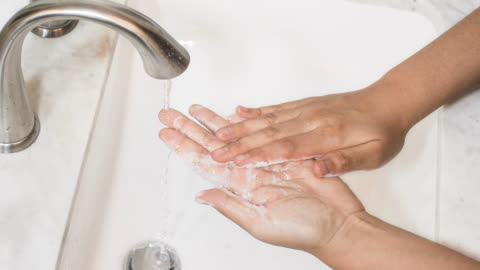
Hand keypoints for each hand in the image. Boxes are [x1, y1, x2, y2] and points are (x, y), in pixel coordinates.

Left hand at [158, 105, 363, 252]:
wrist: (337, 223)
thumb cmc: (303, 230)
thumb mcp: (261, 223)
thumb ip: (231, 207)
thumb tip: (202, 196)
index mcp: (239, 188)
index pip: (204, 162)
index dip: (184, 146)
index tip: (167, 132)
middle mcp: (248, 172)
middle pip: (211, 145)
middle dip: (190, 128)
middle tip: (171, 114)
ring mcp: (265, 160)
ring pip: (232, 135)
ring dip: (213, 121)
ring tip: (195, 108)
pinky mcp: (285, 152)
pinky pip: (259, 132)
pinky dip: (245, 122)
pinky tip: (232, 114)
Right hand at [208, 88, 409, 176]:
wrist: (389, 102)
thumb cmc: (383, 132)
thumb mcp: (374, 155)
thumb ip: (344, 162)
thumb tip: (318, 169)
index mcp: (328, 136)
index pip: (286, 148)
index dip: (259, 155)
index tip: (236, 163)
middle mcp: (312, 120)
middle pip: (269, 133)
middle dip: (240, 143)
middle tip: (216, 151)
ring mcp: (307, 110)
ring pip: (268, 119)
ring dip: (241, 127)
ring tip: (219, 133)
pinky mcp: (305, 104)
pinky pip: (277, 107)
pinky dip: (256, 111)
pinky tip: (240, 112)